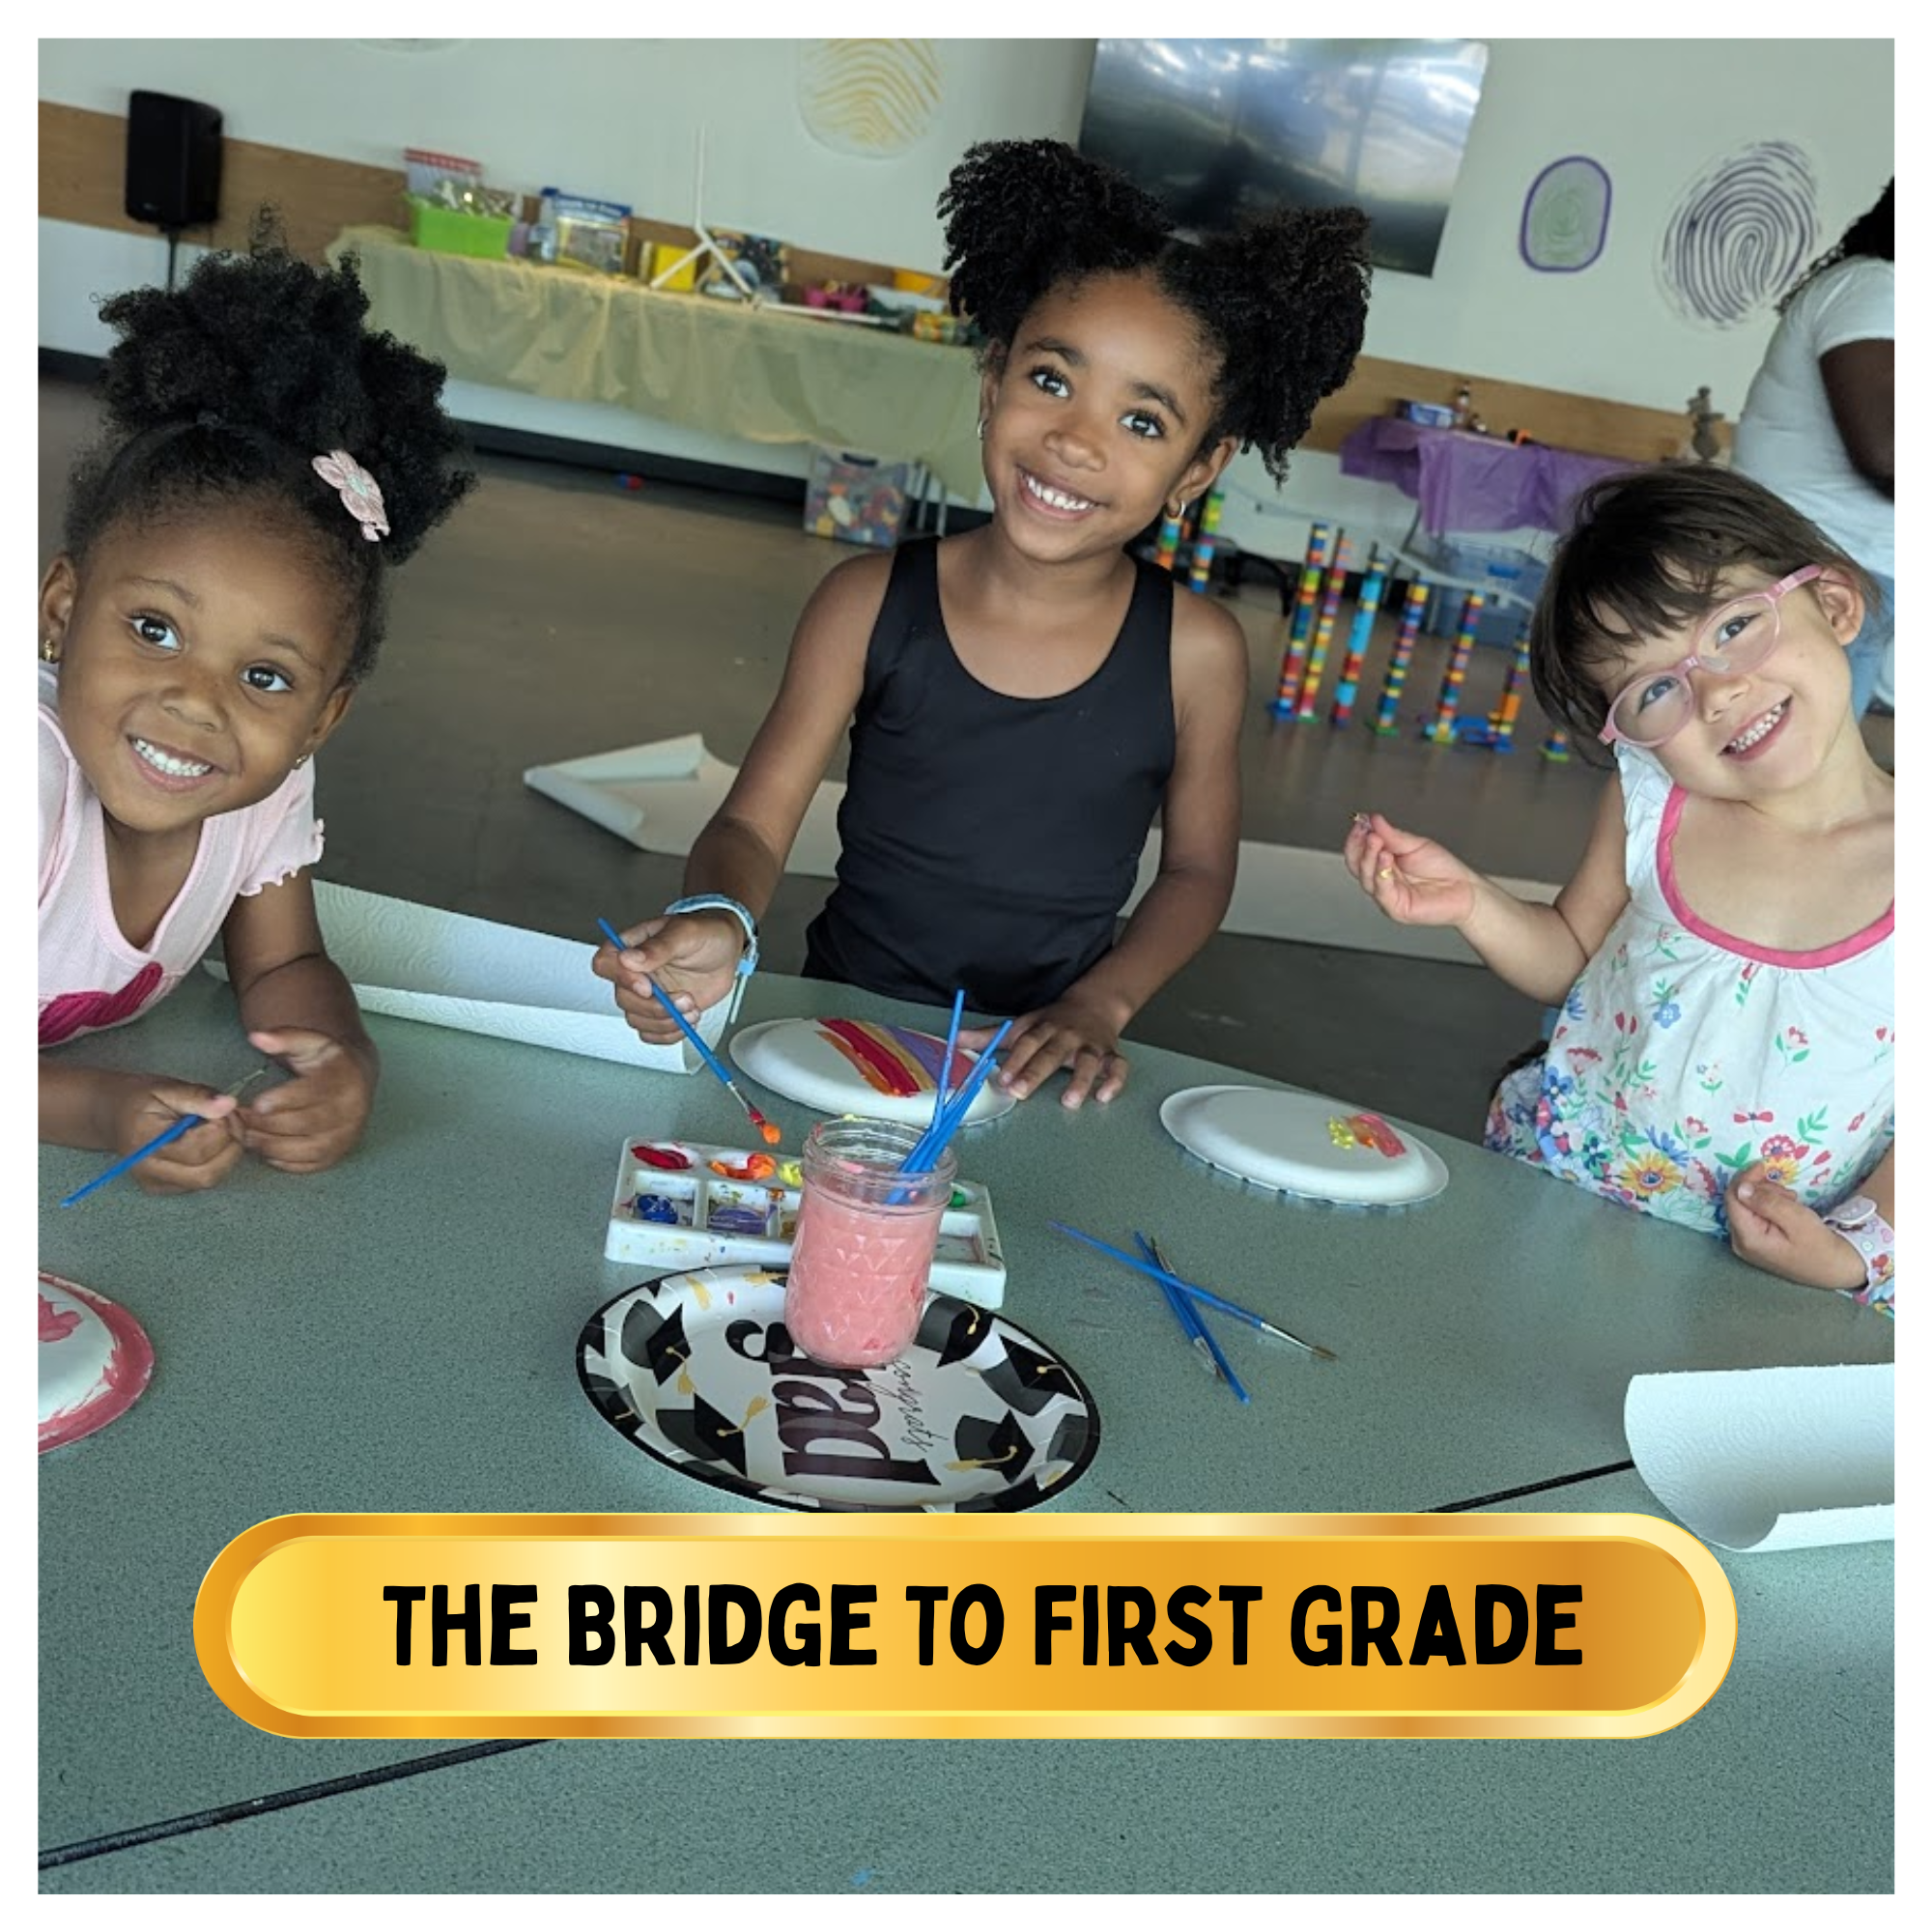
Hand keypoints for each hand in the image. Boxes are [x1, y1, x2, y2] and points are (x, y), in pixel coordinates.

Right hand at [107, 1079, 245, 1193]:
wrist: (112, 1115)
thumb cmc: (138, 1098)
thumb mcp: (167, 1088)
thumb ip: (198, 1097)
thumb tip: (229, 1105)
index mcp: (145, 1144)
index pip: (197, 1150)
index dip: (222, 1129)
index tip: (224, 1108)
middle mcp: (149, 1171)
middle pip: (206, 1174)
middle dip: (230, 1146)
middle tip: (228, 1120)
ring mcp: (156, 1183)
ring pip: (208, 1180)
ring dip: (227, 1154)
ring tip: (218, 1128)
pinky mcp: (165, 1188)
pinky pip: (202, 1181)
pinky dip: (217, 1161)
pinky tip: (210, 1141)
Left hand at [237, 1028, 376, 1173]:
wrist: (357, 1079)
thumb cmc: (326, 1062)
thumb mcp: (310, 1042)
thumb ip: (284, 1038)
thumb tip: (258, 1038)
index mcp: (346, 1079)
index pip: (314, 1094)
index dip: (283, 1100)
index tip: (257, 1103)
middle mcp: (352, 1111)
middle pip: (306, 1124)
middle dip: (268, 1124)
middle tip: (242, 1119)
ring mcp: (346, 1136)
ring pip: (305, 1149)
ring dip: (271, 1145)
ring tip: (248, 1134)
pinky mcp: (338, 1154)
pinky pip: (307, 1165)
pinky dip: (282, 1161)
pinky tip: (266, 1148)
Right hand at [594, 913, 743, 1046]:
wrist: (728, 951)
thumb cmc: (706, 933)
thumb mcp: (686, 933)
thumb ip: (658, 947)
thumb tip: (629, 958)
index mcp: (632, 947)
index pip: (605, 964)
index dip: (621, 979)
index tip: (648, 987)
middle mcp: (635, 973)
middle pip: (623, 999)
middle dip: (656, 1006)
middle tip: (685, 998)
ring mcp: (648, 995)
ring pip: (637, 1020)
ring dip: (667, 1022)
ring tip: (692, 1007)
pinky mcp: (661, 1012)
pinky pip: (651, 1033)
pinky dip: (670, 1034)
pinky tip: (688, 1019)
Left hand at [960, 994, 1129, 1109]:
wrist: (1095, 1004)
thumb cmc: (1054, 1021)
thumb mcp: (1022, 1024)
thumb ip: (990, 1036)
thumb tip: (956, 1040)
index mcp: (1043, 1029)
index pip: (1026, 1044)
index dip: (1014, 1061)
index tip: (1002, 1078)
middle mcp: (1066, 1036)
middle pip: (1051, 1053)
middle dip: (1035, 1072)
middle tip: (1020, 1092)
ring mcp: (1090, 1046)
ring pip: (1088, 1061)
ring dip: (1080, 1080)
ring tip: (1069, 1101)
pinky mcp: (1110, 1055)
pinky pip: (1117, 1067)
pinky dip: (1114, 1081)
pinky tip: (1103, 1097)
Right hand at [1344, 811, 1479, 928]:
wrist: (1466, 889)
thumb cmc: (1443, 870)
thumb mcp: (1415, 845)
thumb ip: (1392, 835)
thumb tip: (1373, 820)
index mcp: (1383, 865)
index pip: (1359, 853)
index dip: (1356, 838)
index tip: (1360, 822)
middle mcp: (1381, 881)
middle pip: (1356, 866)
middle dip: (1358, 847)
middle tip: (1366, 831)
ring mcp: (1387, 896)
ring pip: (1366, 878)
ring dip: (1369, 857)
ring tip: (1376, 841)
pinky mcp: (1396, 909)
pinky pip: (1381, 892)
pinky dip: (1380, 874)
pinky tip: (1385, 858)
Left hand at [1725, 1163, 1866, 1290]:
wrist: (1834, 1268)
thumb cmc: (1819, 1245)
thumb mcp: (1797, 1219)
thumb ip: (1767, 1202)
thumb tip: (1742, 1187)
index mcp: (1748, 1238)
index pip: (1733, 1199)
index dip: (1745, 1178)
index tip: (1763, 1165)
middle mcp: (1739, 1241)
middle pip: (1738, 1201)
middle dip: (1760, 1189)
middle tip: (1788, 1193)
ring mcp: (1745, 1243)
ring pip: (1746, 1205)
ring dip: (1767, 1196)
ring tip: (1791, 1202)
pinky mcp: (1754, 1241)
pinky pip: (1753, 1214)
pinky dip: (1768, 1205)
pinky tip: (1786, 1208)